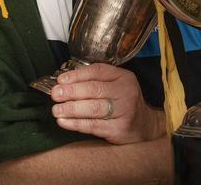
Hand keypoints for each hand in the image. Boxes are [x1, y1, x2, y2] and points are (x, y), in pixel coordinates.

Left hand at [50, 63, 164, 144]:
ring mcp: (124, 112)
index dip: (76, 75)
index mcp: (123, 77)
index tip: (60, 80)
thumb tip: (63, 77)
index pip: (97, 72)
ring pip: (94, 109)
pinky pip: (94, 126)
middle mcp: (126, 92)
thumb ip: (93, 79)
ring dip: (71, 109)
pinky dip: (76, 124)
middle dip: (71, 92)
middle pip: (94, 90)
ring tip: (56, 110)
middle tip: (55, 94)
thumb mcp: (115, 84)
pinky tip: (64, 122)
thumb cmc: (122, 101)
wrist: (145, 125)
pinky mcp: (119, 129)